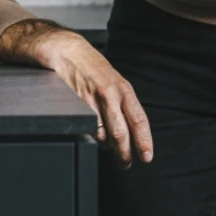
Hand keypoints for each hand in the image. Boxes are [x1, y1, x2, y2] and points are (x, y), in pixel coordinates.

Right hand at [0, 22, 153, 168]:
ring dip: (107, 146)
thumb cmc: (93, 68)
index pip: (139, 119)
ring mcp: (93, 100)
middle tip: (125, 164)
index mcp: (124, 89)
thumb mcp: (115, 81)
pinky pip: (87, 128)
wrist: (68, 52)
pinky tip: (93, 134)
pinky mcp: (77, 104)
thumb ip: (124, 103)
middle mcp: (111, 95)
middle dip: (125, 154)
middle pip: (121, 134)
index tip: (147, 157)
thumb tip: (133, 130)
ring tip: (108, 147)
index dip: (144, 141)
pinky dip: (92, 136)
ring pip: (103, 135)